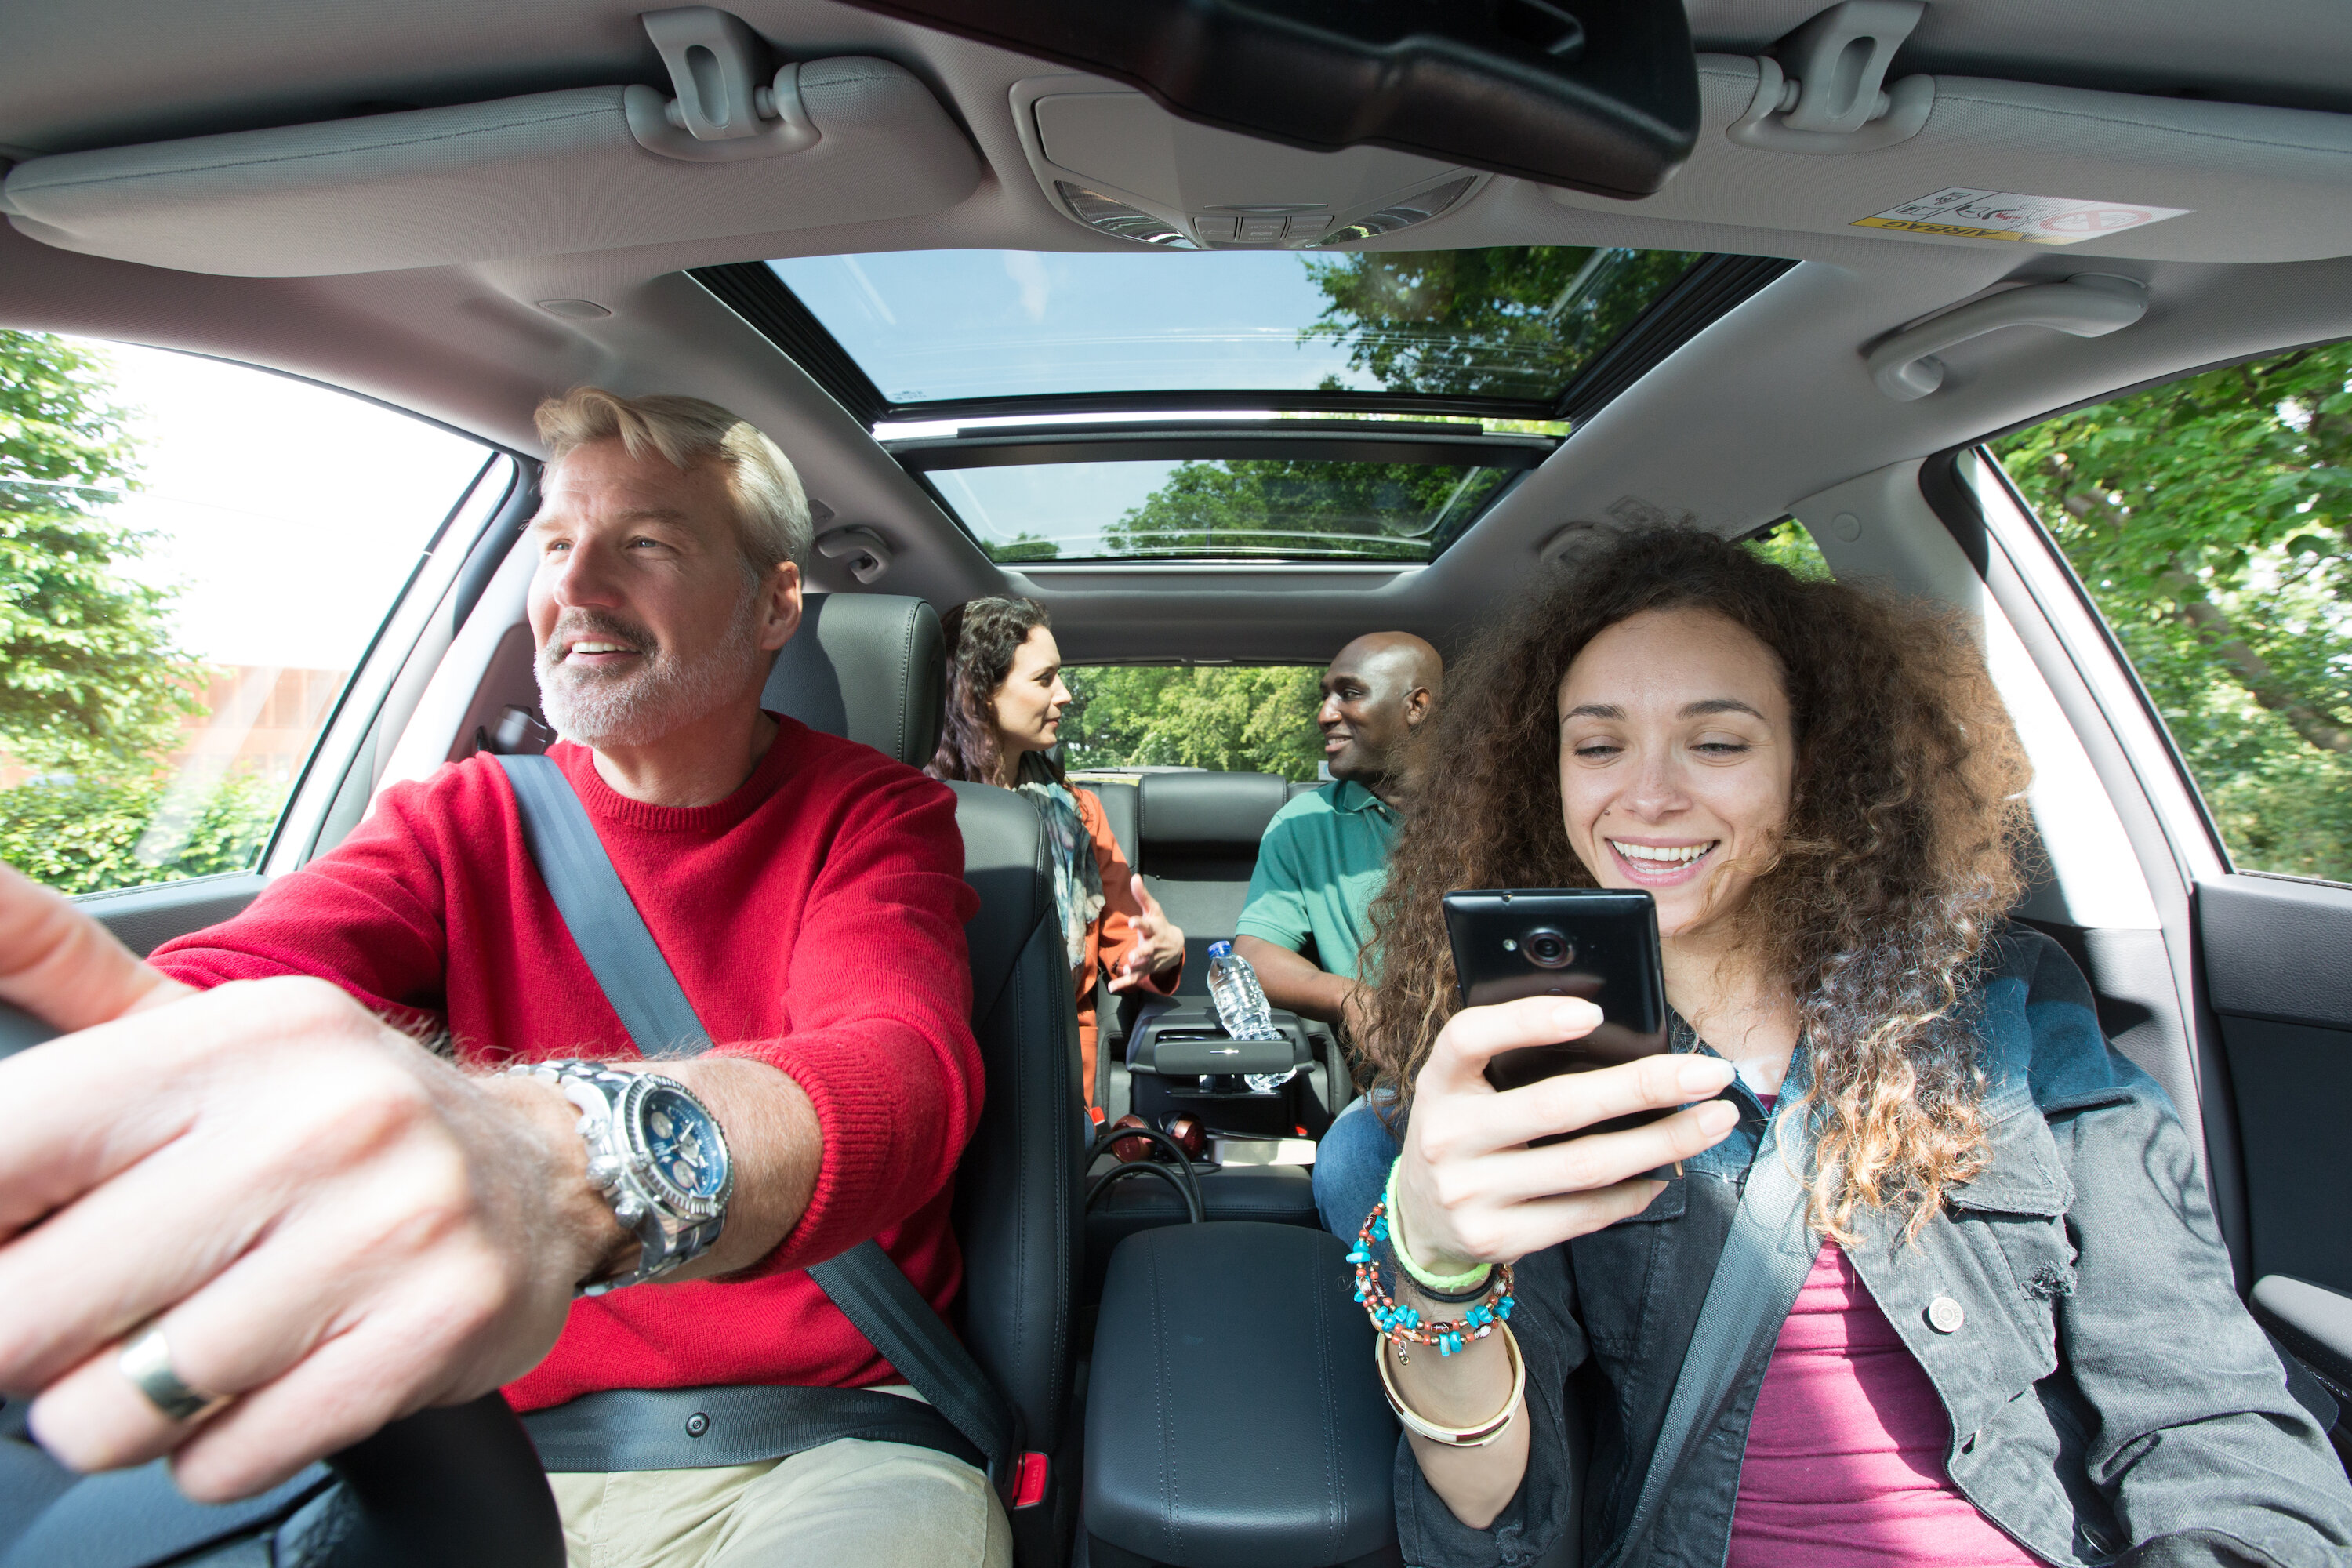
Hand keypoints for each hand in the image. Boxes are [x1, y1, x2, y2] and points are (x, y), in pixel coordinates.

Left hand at [0, 864, 617, 1501]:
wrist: (551, 1170)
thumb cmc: (342, 1119)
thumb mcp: (218, 1036)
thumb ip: (71, 990)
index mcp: (242, 1034)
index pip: (6, 1147)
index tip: (16, 1245)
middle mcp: (318, 1119)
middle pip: (29, 1311)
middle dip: (27, 1347)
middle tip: (80, 1325)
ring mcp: (386, 1228)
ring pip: (121, 1406)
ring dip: (121, 1411)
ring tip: (177, 1360)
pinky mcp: (436, 1329)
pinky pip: (229, 1455)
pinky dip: (216, 1448)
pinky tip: (257, 1390)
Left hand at [1106, 876, 1184, 993]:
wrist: (1176, 947)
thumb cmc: (1161, 926)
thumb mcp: (1153, 910)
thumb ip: (1142, 896)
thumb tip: (1134, 877)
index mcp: (1154, 930)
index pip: (1147, 926)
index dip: (1139, 924)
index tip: (1132, 923)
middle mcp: (1153, 946)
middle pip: (1148, 951)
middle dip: (1141, 954)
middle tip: (1133, 956)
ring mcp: (1150, 960)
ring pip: (1142, 966)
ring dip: (1134, 969)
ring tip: (1125, 970)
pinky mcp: (1145, 970)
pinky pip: (1135, 979)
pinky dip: (1124, 984)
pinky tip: (1112, 988)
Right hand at [1393, 996, 1739, 1275]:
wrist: (1422, 1220)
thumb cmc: (1465, 1135)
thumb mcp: (1466, 1089)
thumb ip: (1513, 1061)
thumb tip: (1617, 1037)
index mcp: (1439, 1083)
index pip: (1470, 1037)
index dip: (1528, 1020)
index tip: (1593, 1012)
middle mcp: (1446, 1135)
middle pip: (1555, 1105)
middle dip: (1643, 1086)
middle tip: (1708, 1074)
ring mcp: (1469, 1192)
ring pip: (1585, 1164)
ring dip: (1662, 1142)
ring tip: (1713, 1122)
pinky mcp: (1496, 1237)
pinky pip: (1583, 1213)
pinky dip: (1634, 1192)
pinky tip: (1665, 1173)